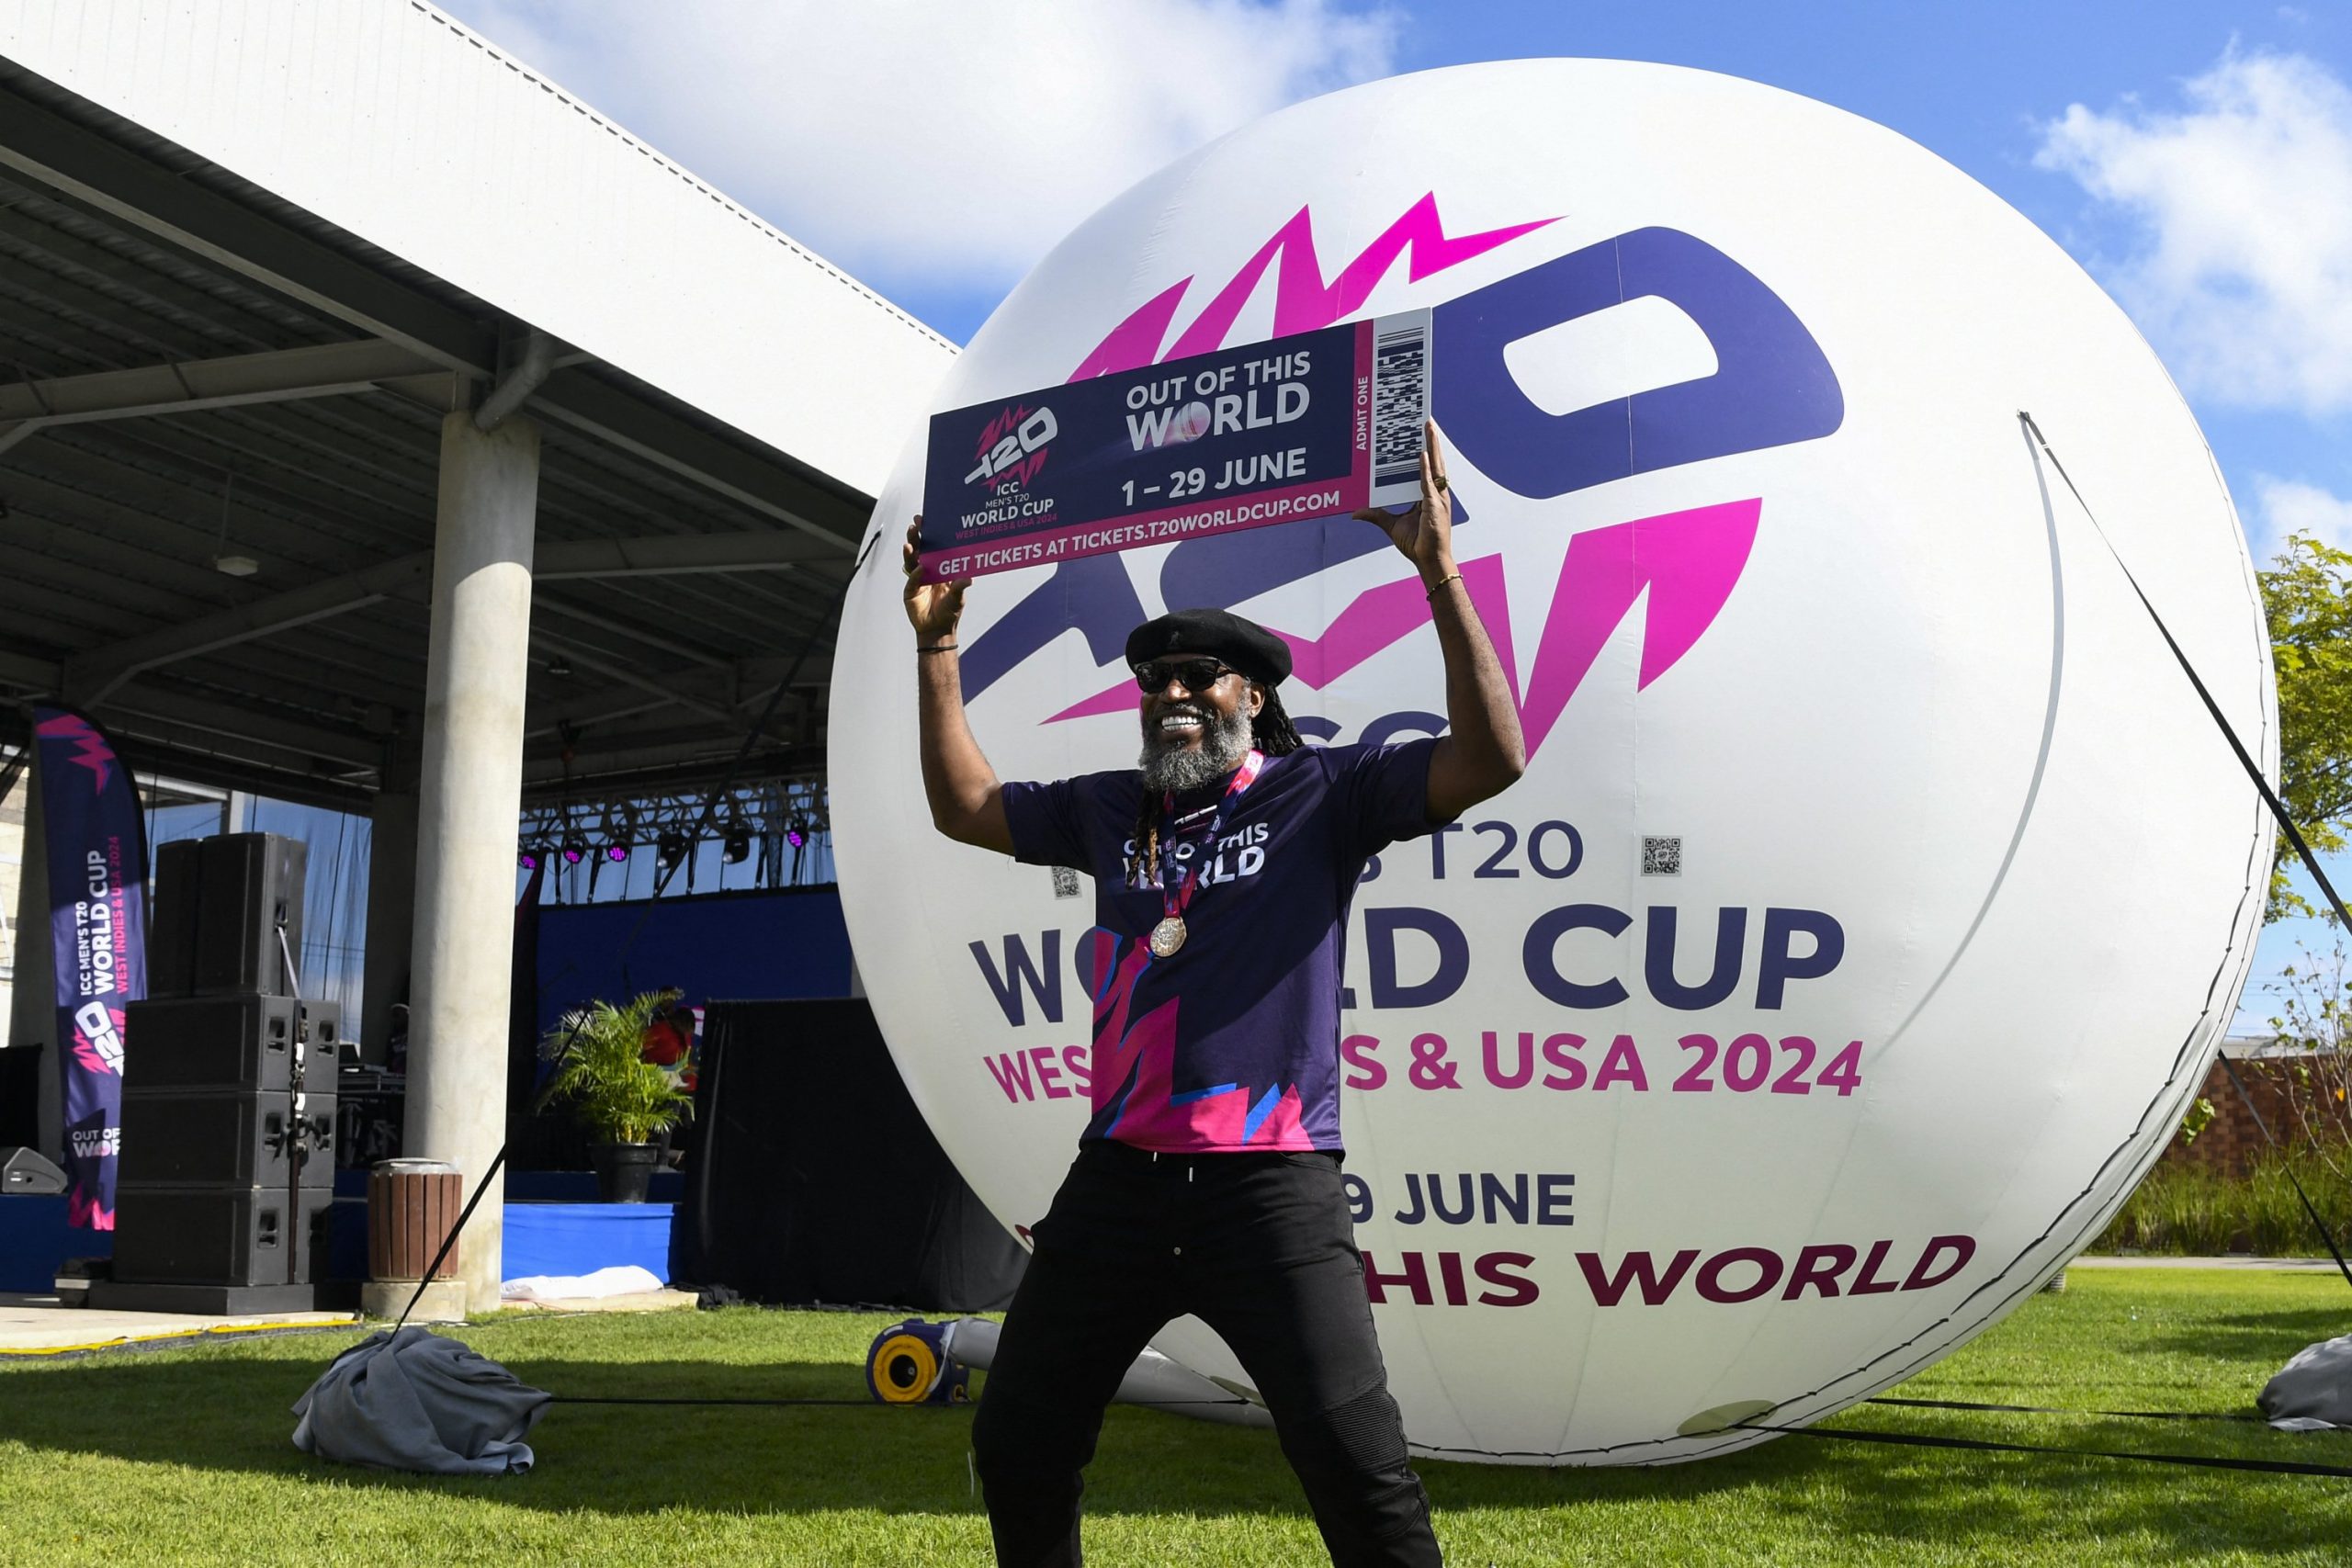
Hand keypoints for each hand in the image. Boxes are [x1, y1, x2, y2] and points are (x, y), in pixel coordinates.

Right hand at [903, 516, 969, 641]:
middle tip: (915, 524)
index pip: (933, 546)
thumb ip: (960, 587)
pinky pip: (913, 580)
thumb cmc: (950, 612)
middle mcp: (927, 570)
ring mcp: (917, 579)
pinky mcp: (910, 591)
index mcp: (939, 567)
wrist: (938, 630)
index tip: (926, 520)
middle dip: (917, 536)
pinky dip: (916, 574)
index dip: (929, 533)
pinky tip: (920, 568)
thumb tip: (970, 578)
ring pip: (911, 561)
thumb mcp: (958, 598)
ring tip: (910, 543)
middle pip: (919, 549)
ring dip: (910, 551)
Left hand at [1352, 418, 1455, 581]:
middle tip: (1427, 420)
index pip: (1427, 467)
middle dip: (1431, 440)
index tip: (1421, 433)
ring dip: (1432, 445)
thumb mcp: (1391, 525)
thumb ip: (1375, 515)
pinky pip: (1428, 482)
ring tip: (1429, 427)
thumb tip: (1355, 512)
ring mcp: (1437, 498)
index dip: (1426, 450)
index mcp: (1427, 495)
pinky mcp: (1434, 505)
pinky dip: (1425, 468)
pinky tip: (1422, 453)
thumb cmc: (1417, 544)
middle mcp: (1435, 493)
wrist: (1428, 561)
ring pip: (1435, 465)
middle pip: (1434, 460)